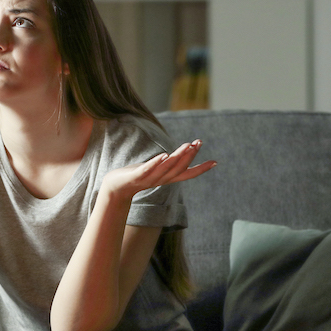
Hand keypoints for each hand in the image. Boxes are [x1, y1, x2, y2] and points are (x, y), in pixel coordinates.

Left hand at [101, 139, 215, 199]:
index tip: (215, 162)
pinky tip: (163, 155)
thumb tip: (178, 156)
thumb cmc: (137, 177)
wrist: (115, 188)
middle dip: (189, 156)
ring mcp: (148, 179)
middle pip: (178, 169)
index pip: (186, 175)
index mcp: (166, 178)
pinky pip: (148, 170)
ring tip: (186, 145)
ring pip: (166, 168)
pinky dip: (156, 163)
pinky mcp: (136, 176)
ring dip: (177, 157)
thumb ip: (169, 165)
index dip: (200, 169)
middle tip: (198, 143)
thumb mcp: (156, 171)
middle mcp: (160, 180)